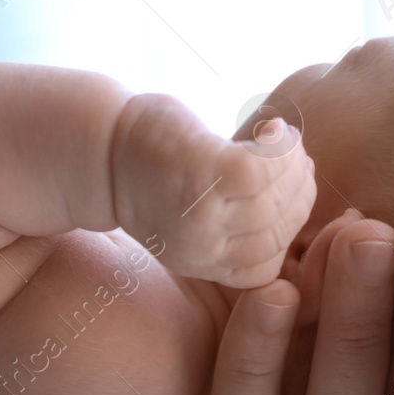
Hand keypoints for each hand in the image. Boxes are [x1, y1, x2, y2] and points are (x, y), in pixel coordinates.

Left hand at [111, 93, 315, 288]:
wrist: (94, 148)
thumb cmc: (150, 172)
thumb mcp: (192, 215)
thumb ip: (235, 223)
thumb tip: (296, 202)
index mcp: (200, 263)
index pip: (270, 265)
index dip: (289, 225)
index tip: (290, 189)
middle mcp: (200, 249)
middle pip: (280, 230)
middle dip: (299, 190)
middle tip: (294, 158)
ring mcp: (200, 216)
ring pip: (277, 199)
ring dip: (292, 164)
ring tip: (282, 140)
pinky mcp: (200, 175)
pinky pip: (263, 168)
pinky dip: (279, 147)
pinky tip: (271, 129)